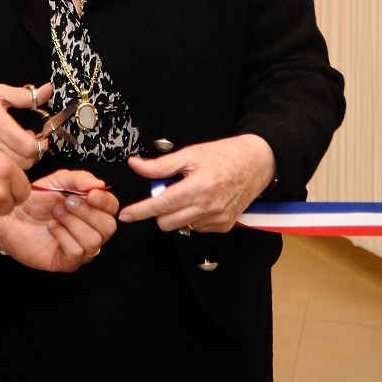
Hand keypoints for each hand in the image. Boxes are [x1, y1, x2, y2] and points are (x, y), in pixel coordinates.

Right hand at [0, 82, 56, 168]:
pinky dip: (5, 166)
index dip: (41, 144)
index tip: (41, 136)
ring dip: (20, 162)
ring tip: (16, 147)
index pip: (31, 148)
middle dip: (33, 155)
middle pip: (25, 164)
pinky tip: (2, 153)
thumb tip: (48, 91)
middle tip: (30, 142)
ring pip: (12, 171)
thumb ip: (26, 95)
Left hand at [0, 170, 119, 271]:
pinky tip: (51, 228)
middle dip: (87, 212)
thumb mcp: (57, 181)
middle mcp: (91, 230)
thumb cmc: (35, 200)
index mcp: (93, 210)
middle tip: (66, 203)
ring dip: (72, 223)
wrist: (11, 216)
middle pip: (108, 226)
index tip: (90, 194)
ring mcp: (81, 248)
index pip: (112, 208)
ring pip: (94, 241)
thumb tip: (99, 184)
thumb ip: (78, 178)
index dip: (104, 201)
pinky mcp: (66, 262)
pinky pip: (77, 252)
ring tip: (55, 214)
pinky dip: (63, 236)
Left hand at [118, 135, 274, 232]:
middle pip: (167, 222)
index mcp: (198, 187)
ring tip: (190, 193)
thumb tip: (136, 165)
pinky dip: (193, 217)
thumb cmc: (224, 156)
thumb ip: (161, 165)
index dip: (140, 211)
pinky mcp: (224, 226)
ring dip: (178, 213)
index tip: (125, 215)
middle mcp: (208, 206)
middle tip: (169, 191)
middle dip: (160, 211)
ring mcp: (218, 219)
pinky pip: (197, 228)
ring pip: (181, 226)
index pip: (161, 205)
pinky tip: (202, 201)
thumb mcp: (190, 154)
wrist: (256, 163)